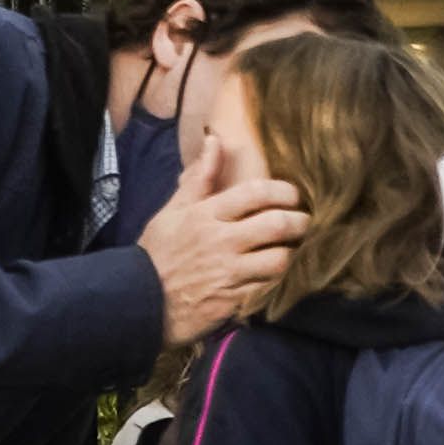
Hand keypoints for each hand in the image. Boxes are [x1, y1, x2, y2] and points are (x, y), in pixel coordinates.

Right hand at [134, 126, 304, 344]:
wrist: (141, 302)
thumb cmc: (159, 253)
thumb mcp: (173, 212)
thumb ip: (199, 179)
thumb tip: (214, 141)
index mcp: (206, 215)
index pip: (256, 193)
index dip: (283, 191)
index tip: (292, 195)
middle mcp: (221, 241)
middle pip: (277, 224)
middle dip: (299, 221)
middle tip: (302, 222)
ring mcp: (229, 273)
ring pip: (279, 258)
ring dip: (290, 253)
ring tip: (288, 249)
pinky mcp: (235, 300)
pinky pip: (270, 286)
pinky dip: (278, 279)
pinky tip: (276, 274)